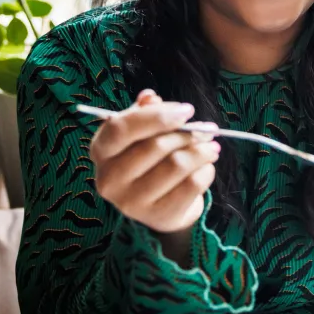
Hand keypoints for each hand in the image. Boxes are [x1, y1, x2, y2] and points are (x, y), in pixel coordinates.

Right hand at [90, 89, 219, 233]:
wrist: (161, 205)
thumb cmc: (150, 159)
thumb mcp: (142, 133)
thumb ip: (145, 112)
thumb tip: (150, 97)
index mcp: (101, 150)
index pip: (121, 128)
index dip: (157, 116)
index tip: (188, 110)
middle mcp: (109, 178)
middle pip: (155, 146)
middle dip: (189, 134)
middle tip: (208, 130)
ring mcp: (131, 202)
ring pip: (177, 165)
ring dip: (202, 151)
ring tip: (211, 147)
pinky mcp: (157, 216)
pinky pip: (192, 184)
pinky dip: (206, 171)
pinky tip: (206, 167)